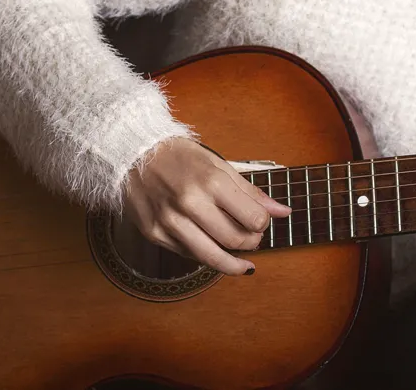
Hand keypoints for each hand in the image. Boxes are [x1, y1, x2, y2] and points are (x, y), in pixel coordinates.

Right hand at [123, 137, 292, 274]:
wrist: (132, 152)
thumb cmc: (180, 156)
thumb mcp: (219, 165)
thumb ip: (251, 192)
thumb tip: (283, 212)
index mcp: (211, 181)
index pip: (253, 219)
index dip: (263, 224)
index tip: (261, 221)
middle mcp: (190, 203)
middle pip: (235, 240)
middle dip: (252, 243)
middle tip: (252, 238)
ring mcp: (170, 221)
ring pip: (211, 257)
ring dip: (233, 262)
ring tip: (243, 261)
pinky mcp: (154, 234)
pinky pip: (188, 255)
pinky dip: (205, 254)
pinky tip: (211, 246)